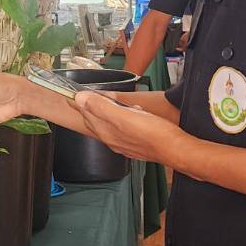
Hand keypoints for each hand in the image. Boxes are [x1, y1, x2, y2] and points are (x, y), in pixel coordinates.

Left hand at [74, 92, 188, 165]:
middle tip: (83, 98)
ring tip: (104, 103)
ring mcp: (124, 143)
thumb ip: (101, 107)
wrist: (176, 151)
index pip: (85, 114)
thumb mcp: (124, 116)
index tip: (70, 94)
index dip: (78, 102)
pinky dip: (121, 120)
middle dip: (88, 109)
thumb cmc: (153, 134)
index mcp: (107, 131)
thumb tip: (81, 99)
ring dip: (104, 113)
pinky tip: (130, 114)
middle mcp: (112, 139)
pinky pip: (121, 130)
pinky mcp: (135, 144)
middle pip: (94, 121)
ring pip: (108, 126)